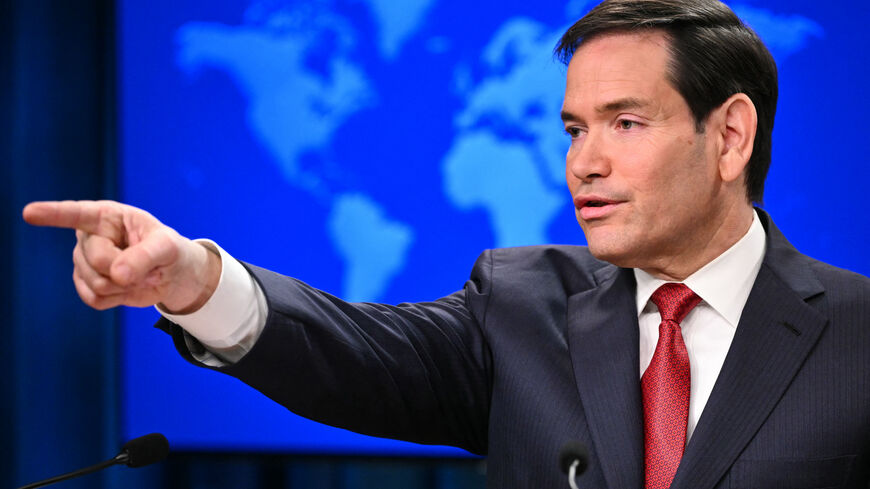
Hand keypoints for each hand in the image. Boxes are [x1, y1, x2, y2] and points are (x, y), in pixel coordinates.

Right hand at [22, 200, 220, 312]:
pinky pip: (94, 299)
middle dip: (126, 269)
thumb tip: (116, 275)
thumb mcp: (167, 248)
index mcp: (107, 216)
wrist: (171, 275)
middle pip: (96, 260)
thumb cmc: (169, 251)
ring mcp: (84, 261)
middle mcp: (89, 236)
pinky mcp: (86, 284)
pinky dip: (117, 299)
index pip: (76, 214)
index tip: (29, 213)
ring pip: (95, 283)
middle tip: (148, 265)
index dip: (53, 214)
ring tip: (138, 275)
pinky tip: (126, 288)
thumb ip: (144, 257)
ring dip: (124, 286)